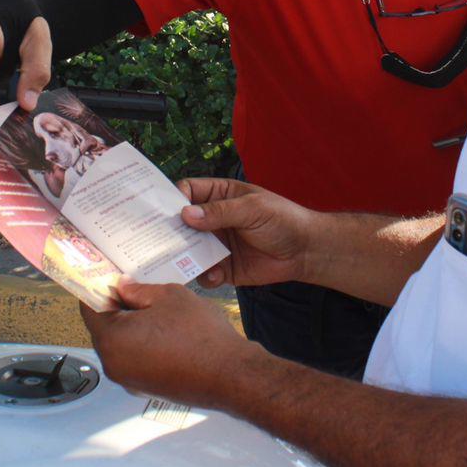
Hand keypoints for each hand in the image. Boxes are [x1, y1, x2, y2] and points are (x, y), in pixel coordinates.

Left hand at [80, 280, 259, 407]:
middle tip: (131, 285)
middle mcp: (114, 365)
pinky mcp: (146, 387)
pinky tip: (163, 328)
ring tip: (151, 305)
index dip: (96, 286)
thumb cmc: (201, 335)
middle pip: (103, 327)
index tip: (105, 275)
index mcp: (112, 340)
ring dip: (130, 324)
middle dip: (115, 305)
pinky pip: (134, 359)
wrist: (231, 375)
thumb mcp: (168, 296)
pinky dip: (142, 342)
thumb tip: (123, 287)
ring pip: (120, 344)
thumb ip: (138, 290)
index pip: (89, 307)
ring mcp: (129, 380)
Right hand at [177, 178, 316, 288]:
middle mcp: (213, 219)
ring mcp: (217, 244)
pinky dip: (206, 275)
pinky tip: (216, 274)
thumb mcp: (252, 209)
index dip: (173, 199)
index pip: (188, 192)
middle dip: (171, 232)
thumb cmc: (282, 219)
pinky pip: (205, 272)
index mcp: (220, 196)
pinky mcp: (224, 267)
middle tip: (160, 241)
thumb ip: (220, 212)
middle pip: (182, 223)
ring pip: (189, 249)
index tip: (164, 211)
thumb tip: (186, 215)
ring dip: (184, 256)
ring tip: (182, 261)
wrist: (306, 250)